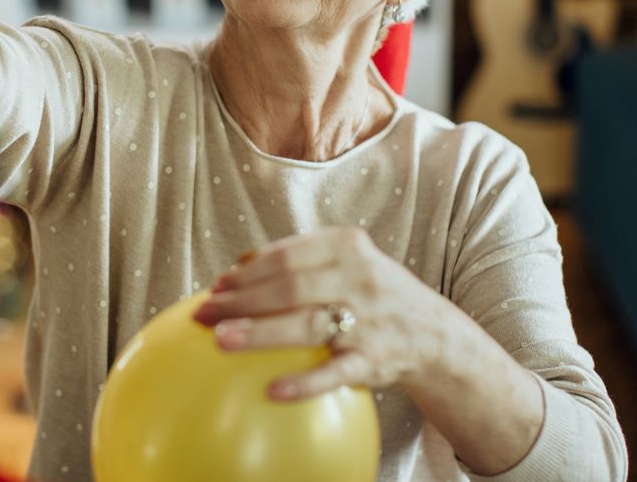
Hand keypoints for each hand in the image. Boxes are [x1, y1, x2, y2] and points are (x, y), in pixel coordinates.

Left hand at [192, 226, 447, 401]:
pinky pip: (335, 373)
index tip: (216, 285)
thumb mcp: (345, 261)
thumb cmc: (369, 292)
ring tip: (221, 339)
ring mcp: (368, 319)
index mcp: (346, 246)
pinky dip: (304, 383)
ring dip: (260, 333)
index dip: (246, 271)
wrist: (432, 331)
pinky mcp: (375, 360)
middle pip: (289, 287)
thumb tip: (234, 269)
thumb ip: (298, 260)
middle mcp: (359, 278)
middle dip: (240, 300)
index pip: (286, 256)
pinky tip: (272, 390)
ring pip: (307, 325)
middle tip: (203, 313)